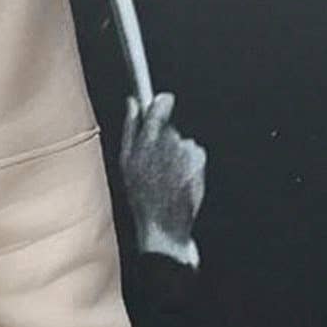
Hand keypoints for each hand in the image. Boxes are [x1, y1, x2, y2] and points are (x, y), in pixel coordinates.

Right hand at [120, 91, 205, 267]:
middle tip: (155, 161)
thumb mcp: (126, 163)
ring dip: (176, 153)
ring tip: (167, 175)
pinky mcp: (199, 160)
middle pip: (170, 126)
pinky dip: (188, 163)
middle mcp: (169, 144)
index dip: (160, 102)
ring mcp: (186, 151)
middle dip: (164, 138)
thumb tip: (133, 103)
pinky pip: (194, 152)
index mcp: (146, 142)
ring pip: (182, 141)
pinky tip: (179, 178)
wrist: (165, 225)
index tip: (159, 102)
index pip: (160, 105)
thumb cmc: (143, 197)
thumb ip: (130, 129)